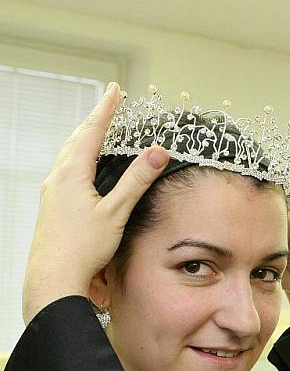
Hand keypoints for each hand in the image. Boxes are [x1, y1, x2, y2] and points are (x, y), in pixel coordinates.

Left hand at [21, 83, 168, 324]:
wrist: (53, 278)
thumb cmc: (82, 248)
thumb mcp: (116, 212)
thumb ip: (137, 180)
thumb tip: (157, 153)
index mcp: (72, 174)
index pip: (92, 131)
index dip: (106, 110)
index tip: (115, 91)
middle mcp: (57, 179)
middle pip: (76, 140)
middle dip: (93, 120)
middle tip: (107, 105)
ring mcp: (51, 193)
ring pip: (68, 156)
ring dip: (83, 139)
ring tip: (95, 131)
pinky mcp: (51, 207)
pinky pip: (64, 172)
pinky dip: (77, 159)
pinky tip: (81, 170)